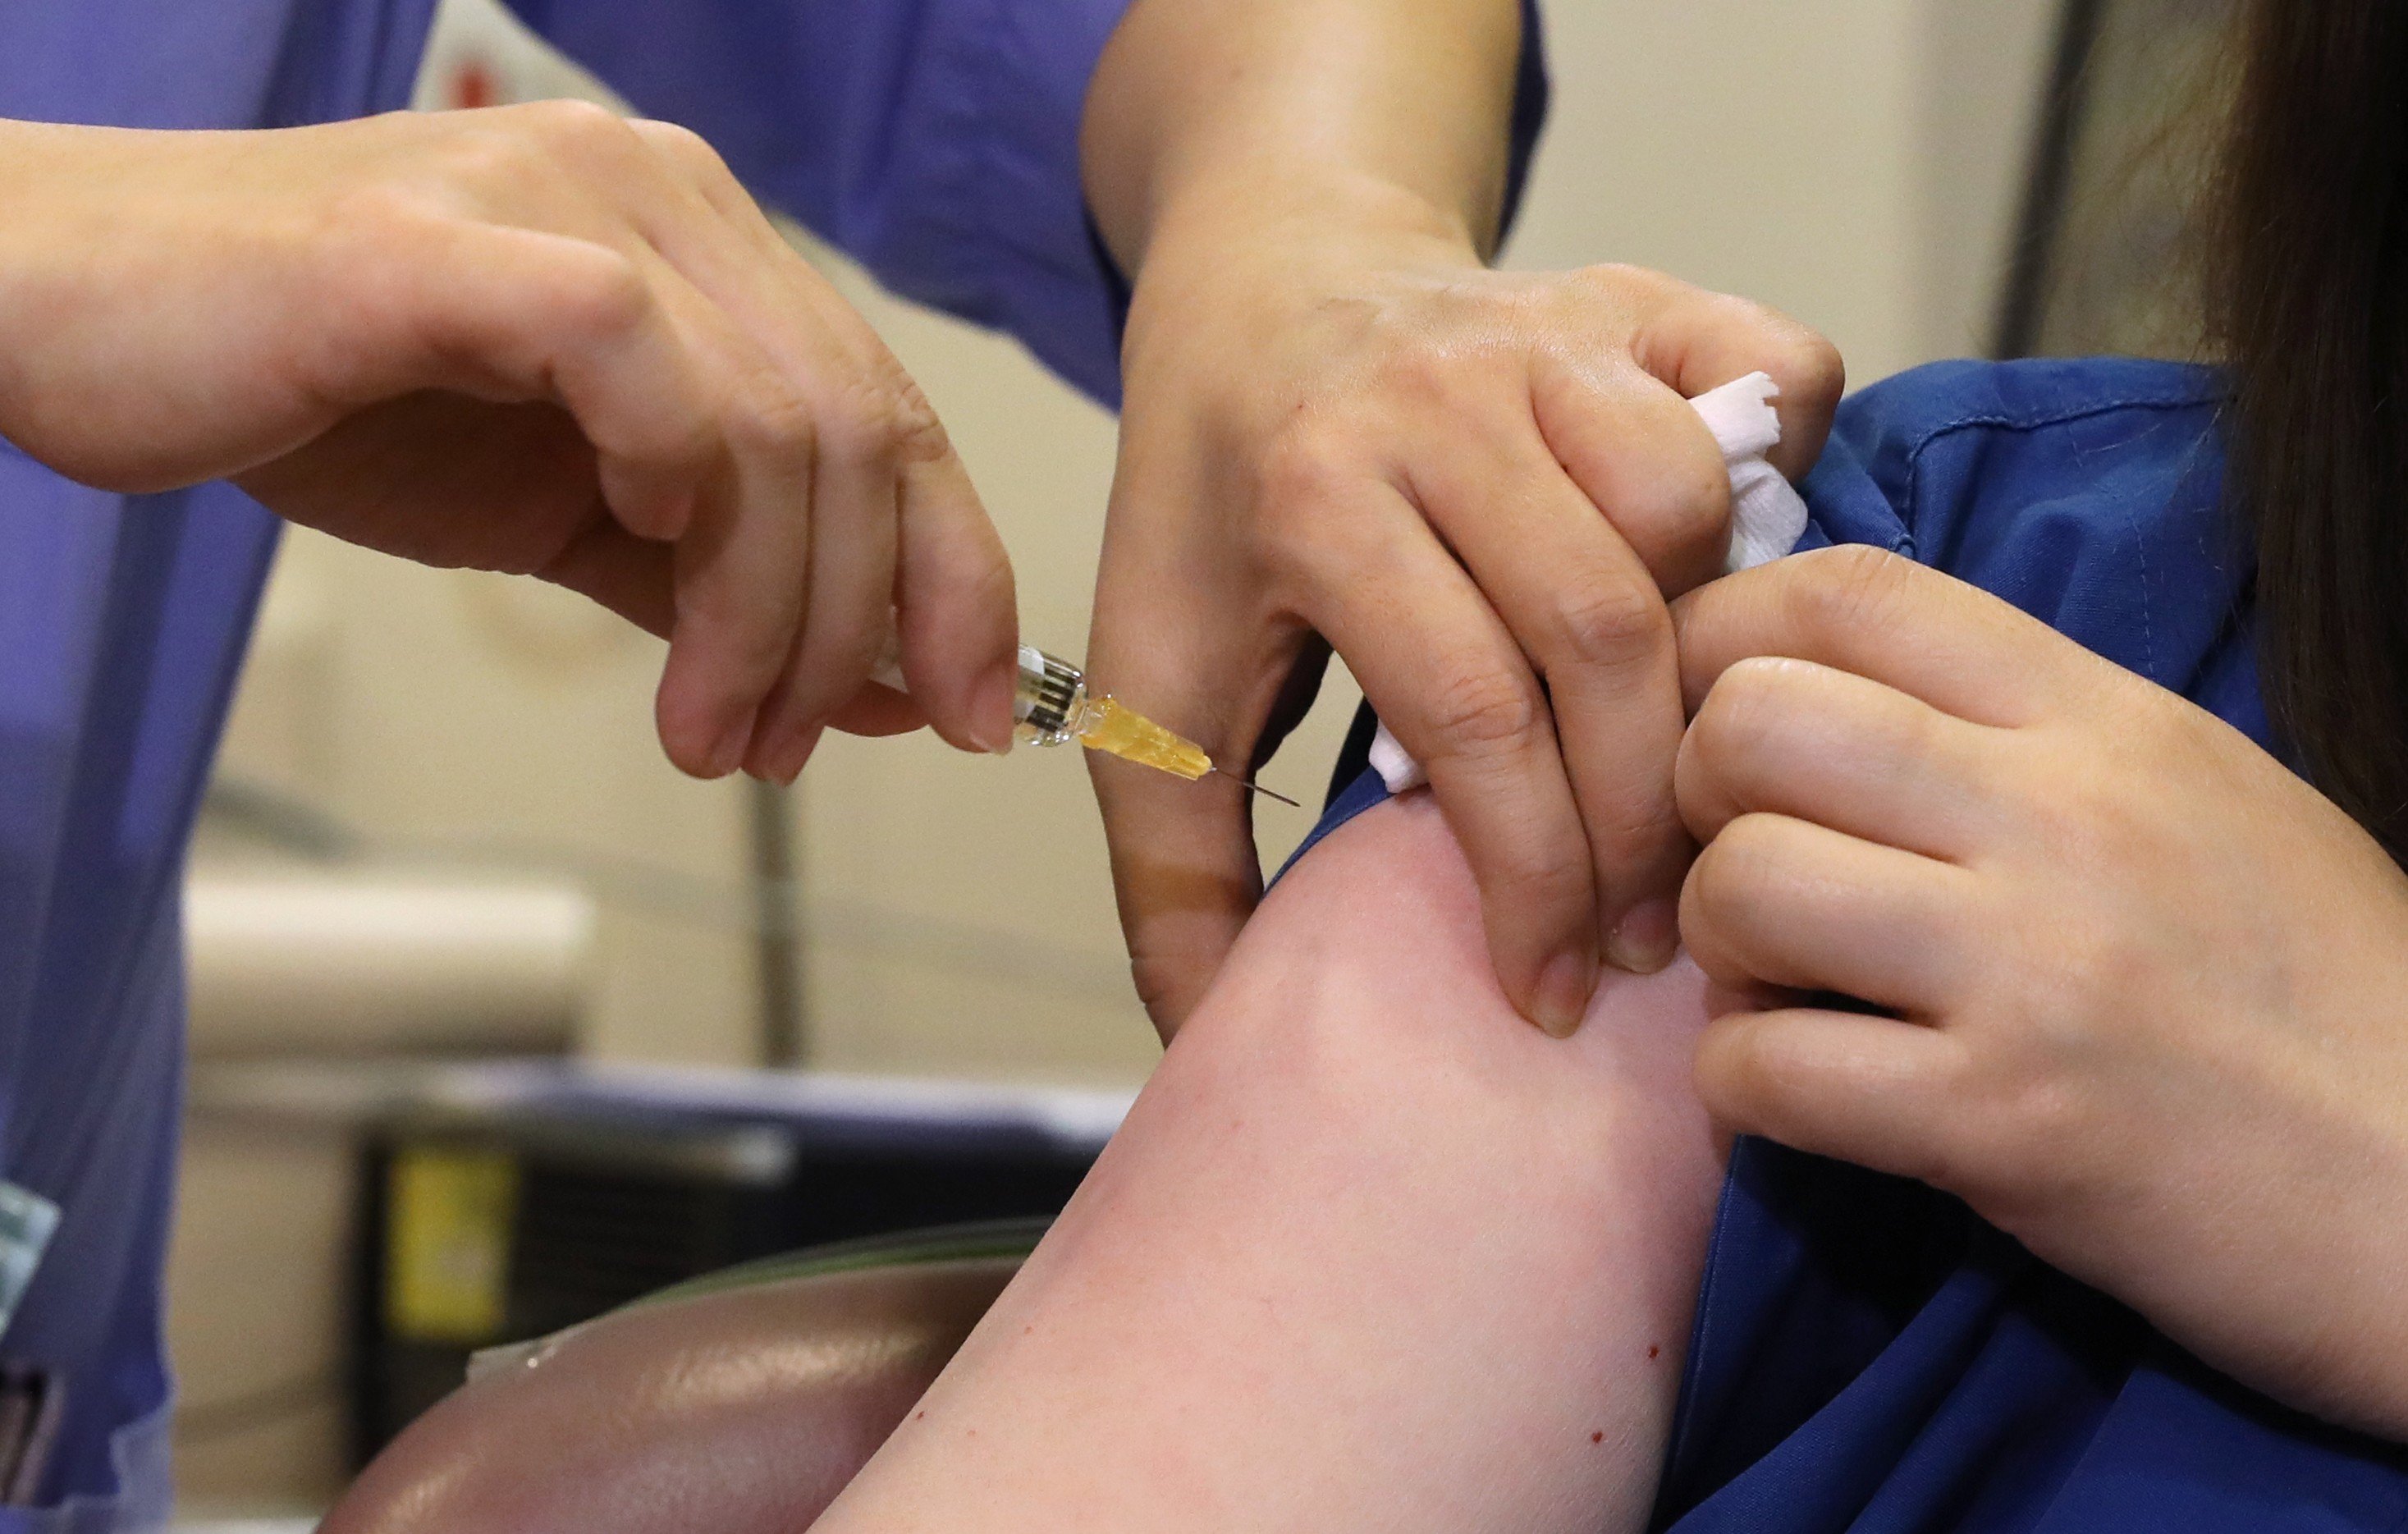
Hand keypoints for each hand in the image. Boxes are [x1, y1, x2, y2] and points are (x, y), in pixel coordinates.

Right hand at [0, 109, 1017, 777]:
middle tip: (785, 748)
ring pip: (775, 424)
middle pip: (862, 431)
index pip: (892, 415)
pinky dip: (682, 491)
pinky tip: (645, 562)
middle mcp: (661, 195)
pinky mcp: (464, 243)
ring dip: (770, 617)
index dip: (956, 576)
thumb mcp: (564, 513)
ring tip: (712, 731)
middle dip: (857, 628)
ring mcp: (567, 200)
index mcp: (703, 247)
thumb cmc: (321, 397)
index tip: (976, 715)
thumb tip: (883, 684)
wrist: (83, 322)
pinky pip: (641, 362)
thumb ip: (717, 585)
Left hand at [1089, 189, 1838, 1036]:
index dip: (1530, 876)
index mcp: (1316, 493)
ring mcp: (1552, 332)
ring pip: (1690, 517)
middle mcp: (1443, 397)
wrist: (1266, 292)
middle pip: (1603, 635)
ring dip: (1707, 662)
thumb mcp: (1151, 679)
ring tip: (1669, 770)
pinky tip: (1732, 576)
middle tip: (1643, 935)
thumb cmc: (1214, 507)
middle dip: (1640, 819)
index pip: (1472, 712)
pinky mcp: (1637, 296)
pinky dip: (1787, 473)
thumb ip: (1173, 863)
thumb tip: (1213, 1035)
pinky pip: (1776, 376)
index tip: (1550, 991)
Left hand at [1671, 545, 2407, 1437]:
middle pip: (1752, 721)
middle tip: (1739, 867)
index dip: (1726, 631)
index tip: (1707, 706)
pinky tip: (1797, 1093)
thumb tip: (1824, 691)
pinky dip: (1740, 1084)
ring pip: (1739, 882)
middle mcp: (2062, 815)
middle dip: (1694, 796)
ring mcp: (2031, 969)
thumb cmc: (2311, 993)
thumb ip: (2022, 731)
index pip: (1851, 591)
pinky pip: (1763, 1067)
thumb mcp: (2197, 796)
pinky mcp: (2001, 1124)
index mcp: (2107, 719)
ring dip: (1715, 947)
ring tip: (1778, 987)